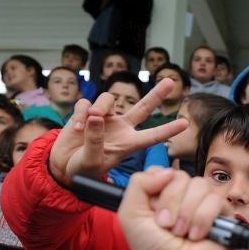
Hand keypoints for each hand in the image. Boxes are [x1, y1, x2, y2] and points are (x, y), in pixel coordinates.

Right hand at [48, 83, 187, 185]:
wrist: (63, 166)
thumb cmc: (82, 168)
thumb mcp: (91, 160)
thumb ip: (95, 140)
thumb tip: (96, 116)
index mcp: (127, 144)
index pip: (151, 136)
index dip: (168, 130)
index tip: (185, 124)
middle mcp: (120, 128)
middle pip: (143, 107)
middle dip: (157, 94)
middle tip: (170, 81)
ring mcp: (105, 118)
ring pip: (109, 99)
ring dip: (99, 107)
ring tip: (86, 123)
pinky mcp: (87, 112)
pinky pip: (86, 104)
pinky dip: (80, 114)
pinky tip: (76, 128)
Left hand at [117, 167, 230, 249]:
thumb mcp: (130, 216)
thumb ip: (138, 184)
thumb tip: (166, 171)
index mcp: (160, 196)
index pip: (161, 171)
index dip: (158, 187)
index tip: (154, 211)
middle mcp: (182, 198)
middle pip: (180, 176)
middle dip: (171, 203)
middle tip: (167, 228)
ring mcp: (203, 204)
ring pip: (199, 185)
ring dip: (187, 213)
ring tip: (182, 235)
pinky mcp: (223, 214)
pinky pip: (215, 200)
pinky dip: (204, 219)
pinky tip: (198, 236)